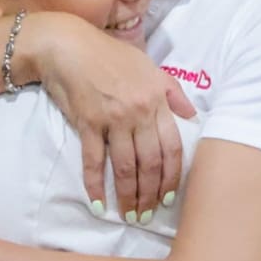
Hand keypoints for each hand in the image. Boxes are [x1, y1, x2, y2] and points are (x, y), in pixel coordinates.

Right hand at [36, 15, 195, 218]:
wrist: (68, 45)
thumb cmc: (109, 55)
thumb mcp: (149, 66)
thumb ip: (173, 92)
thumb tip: (192, 115)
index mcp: (157, 99)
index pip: (172, 147)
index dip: (172, 176)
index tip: (169, 197)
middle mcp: (138, 112)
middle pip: (151, 163)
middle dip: (151, 193)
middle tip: (147, 214)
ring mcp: (113, 119)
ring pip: (126, 167)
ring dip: (129, 196)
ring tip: (129, 215)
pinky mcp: (87, 123)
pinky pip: (94, 161)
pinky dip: (95, 185)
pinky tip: (99, 204)